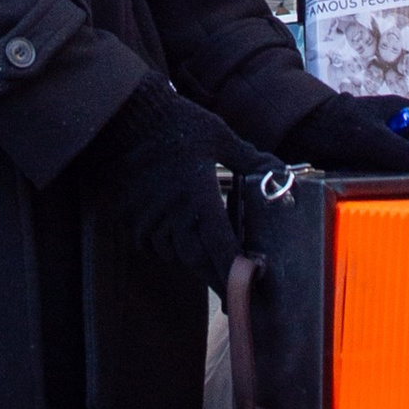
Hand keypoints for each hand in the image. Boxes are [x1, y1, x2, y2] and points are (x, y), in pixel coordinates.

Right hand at [87, 78, 253, 290]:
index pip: (221, 246)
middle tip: (234, 291)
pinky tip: (178, 236)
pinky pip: (153, 245)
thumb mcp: (220, 137)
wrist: (126, 117)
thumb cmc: (177, 124)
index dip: (236, 269)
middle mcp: (173, 215)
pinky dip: (168, 246)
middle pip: (198, 261)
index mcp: (199, 197)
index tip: (251, 282)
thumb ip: (251, 160)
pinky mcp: (132, 218)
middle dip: (217, 278)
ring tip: (209, 260)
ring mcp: (150, 219)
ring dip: (193, 260)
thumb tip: (281, 173)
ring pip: (175, 254)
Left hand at [278, 88, 408, 173]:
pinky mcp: (377, 159)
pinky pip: (395, 172)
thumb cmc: (330, 121)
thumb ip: (400, 149)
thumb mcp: (367, 135)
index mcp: (404, 110)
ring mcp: (389, 143)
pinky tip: (377, 178)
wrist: (298, 129)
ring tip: (392, 175)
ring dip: (408, 172)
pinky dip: (392, 178)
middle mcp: (401, 126)